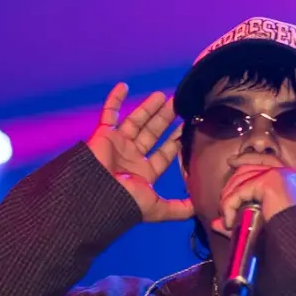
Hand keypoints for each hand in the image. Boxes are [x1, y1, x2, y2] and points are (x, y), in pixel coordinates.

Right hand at [85, 84, 193, 222]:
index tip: (187, 126)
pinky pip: (108, 113)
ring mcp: (118, 145)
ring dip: (148, 108)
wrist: (96, 196)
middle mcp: (132, 158)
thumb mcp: (158, 208)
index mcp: (145, 173)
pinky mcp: (103, 135)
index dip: (175, 141)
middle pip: (152, 134)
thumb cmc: (126, 202)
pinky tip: (124, 86)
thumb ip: (178, 208)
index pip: (164, 154)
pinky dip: (114, 100)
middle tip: (178, 104)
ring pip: (136, 122)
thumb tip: (198, 209)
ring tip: (162, 95)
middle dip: (165, 120)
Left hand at [214, 163, 295, 237]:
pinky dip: (230, 206)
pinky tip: (230, 221)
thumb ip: (241, 218)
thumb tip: (216, 223)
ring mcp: (277, 175)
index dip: (246, 158)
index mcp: (290, 178)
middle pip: (248, 168)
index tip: (231, 162)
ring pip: (241, 179)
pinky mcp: (268, 183)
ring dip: (228, 198)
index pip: (264, 160)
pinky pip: (240, 192)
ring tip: (226, 217)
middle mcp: (285, 172)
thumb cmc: (288, 234)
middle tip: (222, 203)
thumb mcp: (264, 220)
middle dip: (231, 185)